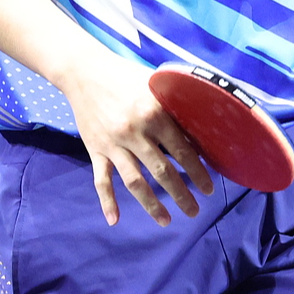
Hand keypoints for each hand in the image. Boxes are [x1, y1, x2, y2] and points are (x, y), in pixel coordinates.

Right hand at [50, 50, 214, 226]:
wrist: (84, 72)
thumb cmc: (126, 76)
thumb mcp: (156, 84)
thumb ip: (176, 105)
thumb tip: (203, 125)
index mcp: (154, 114)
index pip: (182, 151)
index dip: (198, 172)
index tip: (208, 188)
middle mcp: (134, 132)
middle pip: (162, 171)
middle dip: (181, 194)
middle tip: (194, 211)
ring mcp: (113, 143)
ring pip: (135, 182)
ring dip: (152, 204)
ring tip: (167, 221)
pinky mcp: (95, 149)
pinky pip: (101, 180)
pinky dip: (107, 201)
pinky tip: (115, 220)